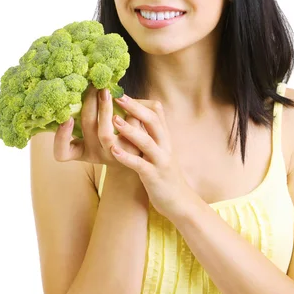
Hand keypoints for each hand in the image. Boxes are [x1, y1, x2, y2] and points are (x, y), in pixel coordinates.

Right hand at [53, 84, 141, 170]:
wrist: (140, 155)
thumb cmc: (114, 139)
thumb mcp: (96, 133)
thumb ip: (90, 118)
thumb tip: (88, 87)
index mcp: (82, 151)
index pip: (62, 153)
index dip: (61, 138)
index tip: (66, 118)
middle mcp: (95, 154)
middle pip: (87, 130)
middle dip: (89, 104)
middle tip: (93, 86)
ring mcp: (113, 156)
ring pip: (104, 133)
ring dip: (104, 108)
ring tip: (106, 91)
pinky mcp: (132, 153)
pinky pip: (128, 129)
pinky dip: (128, 112)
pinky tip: (128, 100)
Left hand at [109, 94, 195, 220]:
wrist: (179, 202)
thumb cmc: (164, 174)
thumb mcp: (160, 150)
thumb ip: (151, 134)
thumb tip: (137, 115)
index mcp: (164, 138)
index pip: (156, 112)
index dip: (139, 101)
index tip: (121, 91)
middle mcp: (165, 146)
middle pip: (153, 120)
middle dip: (135, 107)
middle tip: (117, 96)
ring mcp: (161, 161)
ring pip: (147, 141)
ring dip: (130, 129)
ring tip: (114, 119)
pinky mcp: (154, 176)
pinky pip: (140, 164)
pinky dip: (127, 157)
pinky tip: (114, 151)